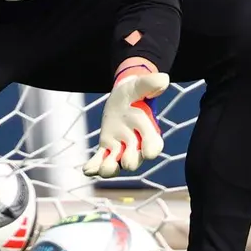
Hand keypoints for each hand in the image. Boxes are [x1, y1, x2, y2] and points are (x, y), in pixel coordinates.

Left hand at [83, 63, 167, 177]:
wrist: (123, 95)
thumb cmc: (135, 91)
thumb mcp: (139, 85)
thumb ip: (150, 84)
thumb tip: (163, 80)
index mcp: (148, 129)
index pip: (153, 142)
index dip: (151, 147)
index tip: (149, 153)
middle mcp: (136, 143)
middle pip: (135, 156)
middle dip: (131, 160)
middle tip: (126, 162)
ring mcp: (120, 147)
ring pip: (117, 162)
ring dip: (111, 167)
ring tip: (103, 169)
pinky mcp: (107, 147)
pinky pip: (101, 159)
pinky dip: (95, 166)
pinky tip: (87, 170)